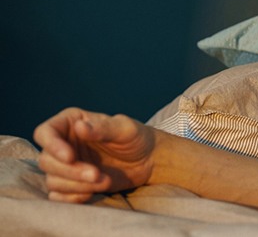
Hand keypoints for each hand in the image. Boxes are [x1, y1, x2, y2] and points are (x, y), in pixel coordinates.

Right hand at [34, 107, 155, 202]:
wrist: (148, 160)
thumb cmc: (136, 138)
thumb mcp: (125, 129)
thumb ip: (104, 128)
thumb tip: (81, 127)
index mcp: (70, 123)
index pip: (44, 133)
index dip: (51, 146)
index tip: (70, 157)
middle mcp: (63, 144)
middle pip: (46, 161)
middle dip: (71, 171)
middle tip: (97, 174)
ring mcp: (66, 166)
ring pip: (52, 180)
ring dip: (76, 185)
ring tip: (104, 181)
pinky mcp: (72, 184)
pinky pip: (58, 196)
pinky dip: (72, 198)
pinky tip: (91, 194)